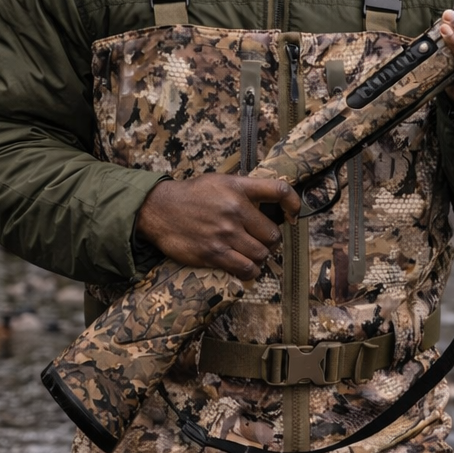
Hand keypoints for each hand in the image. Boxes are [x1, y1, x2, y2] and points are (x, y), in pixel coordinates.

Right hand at [135, 175, 300, 278]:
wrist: (159, 209)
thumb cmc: (192, 195)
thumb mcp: (219, 181)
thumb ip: (245, 189)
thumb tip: (270, 201)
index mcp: (239, 188)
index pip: (279, 191)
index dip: (294, 203)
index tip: (294, 215)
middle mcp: (235, 210)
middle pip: (273, 235)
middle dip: (269, 241)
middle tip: (260, 241)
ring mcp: (225, 233)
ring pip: (262, 254)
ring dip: (260, 257)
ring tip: (252, 254)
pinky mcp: (214, 253)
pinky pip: (245, 269)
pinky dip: (250, 271)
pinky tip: (245, 267)